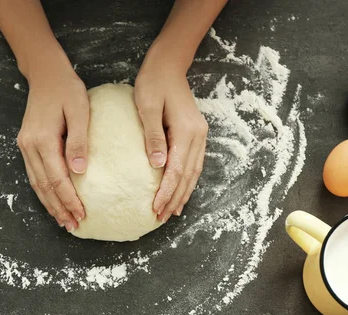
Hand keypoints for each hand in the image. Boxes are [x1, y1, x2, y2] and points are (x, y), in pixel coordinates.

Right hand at [17, 61, 88, 231]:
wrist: (45, 74)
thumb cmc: (67, 90)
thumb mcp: (79, 110)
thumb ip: (79, 140)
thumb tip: (79, 171)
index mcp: (43, 139)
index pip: (57, 178)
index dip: (69, 199)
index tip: (82, 214)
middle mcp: (29, 146)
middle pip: (44, 186)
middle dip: (59, 208)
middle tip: (74, 225)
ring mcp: (25, 146)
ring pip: (37, 183)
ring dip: (50, 204)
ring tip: (64, 220)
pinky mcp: (27, 145)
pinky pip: (35, 174)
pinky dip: (44, 191)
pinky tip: (53, 201)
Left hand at [135, 51, 207, 223]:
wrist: (168, 65)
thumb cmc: (153, 83)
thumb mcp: (148, 107)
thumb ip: (153, 136)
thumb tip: (158, 165)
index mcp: (186, 131)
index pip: (177, 170)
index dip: (166, 191)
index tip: (155, 208)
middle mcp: (198, 135)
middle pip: (188, 175)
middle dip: (174, 198)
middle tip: (160, 217)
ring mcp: (199, 135)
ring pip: (194, 172)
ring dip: (182, 193)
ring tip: (171, 211)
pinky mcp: (194, 133)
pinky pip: (193, 163)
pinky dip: (187, 180)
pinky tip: (179, 190)